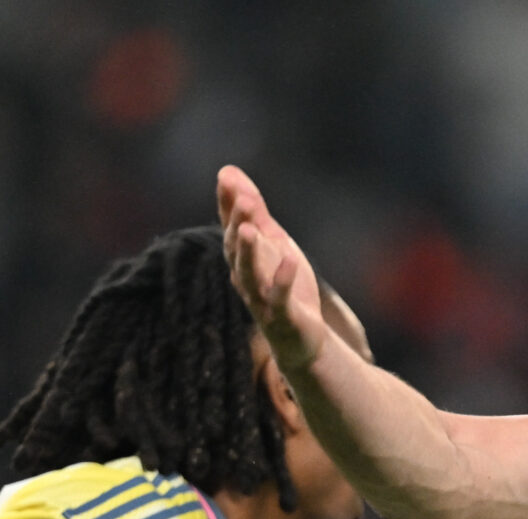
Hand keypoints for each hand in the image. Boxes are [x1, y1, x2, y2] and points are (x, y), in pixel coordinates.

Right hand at [215, 165, 328, 371]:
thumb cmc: (284, 288)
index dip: (227, 204)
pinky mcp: (282, 318)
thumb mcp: (272, 242)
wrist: (301, 339)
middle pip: (236, 249)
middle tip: (244, 199)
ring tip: (249, 229)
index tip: (226, 177)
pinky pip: (279, 299)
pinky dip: (283, 281)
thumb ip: (254, 210)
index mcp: (242, 259)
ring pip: (249, 275)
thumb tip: (228, 171)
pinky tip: (290, 261)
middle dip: (238, 223)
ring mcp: (262, 300)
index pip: (230, 227)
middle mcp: (246, 278)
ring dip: (248, 252)